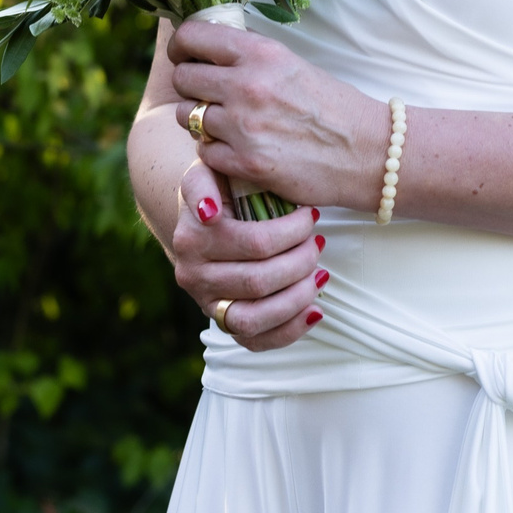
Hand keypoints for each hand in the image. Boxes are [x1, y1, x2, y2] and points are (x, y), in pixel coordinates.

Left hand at [168, 17, 385, 210]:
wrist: (368, 151)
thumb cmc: (332, 106)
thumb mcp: (290, 65)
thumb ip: (248, 58)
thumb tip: (205, 51)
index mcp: (260, 53)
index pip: (191, 38)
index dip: (181, 48)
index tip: (185, 57)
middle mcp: (247, 85)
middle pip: (182, 79)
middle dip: (189, 88)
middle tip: (206, 96)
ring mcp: (243, 126)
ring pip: (187, 117)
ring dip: (200, 122)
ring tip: (227, 125)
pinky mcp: (245, 162)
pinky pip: (204, 152)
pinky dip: (217, 152)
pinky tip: (240, 149)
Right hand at [168, 155, 330, 350]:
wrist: (203, 218)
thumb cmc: (218, 189)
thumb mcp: (206, 172)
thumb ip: (201, 183)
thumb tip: (208, 212)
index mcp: (192, 238)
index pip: (255, 244)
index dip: (292, 232)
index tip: (311, 215)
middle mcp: (193, 276)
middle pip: (258, 282)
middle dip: (300, 262)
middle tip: (318, 243)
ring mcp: (206, 304)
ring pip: (254, 318)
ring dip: (297, 298)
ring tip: (321, 274)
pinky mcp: (222, 323)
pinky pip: (256, 341)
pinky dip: (290, 330)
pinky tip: (314, 310)